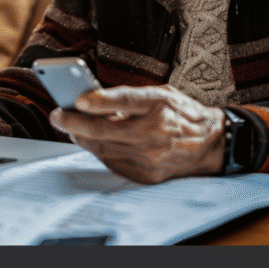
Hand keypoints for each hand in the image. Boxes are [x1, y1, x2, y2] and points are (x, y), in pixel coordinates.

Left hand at [49, 84, 225, 183]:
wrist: (210, 144)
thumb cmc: (182, 113)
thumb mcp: (160, 93)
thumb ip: (128, 96)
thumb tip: (94, 99)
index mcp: (160, 107)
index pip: (125, 101)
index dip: (100, 101)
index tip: (78, 99)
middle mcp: (155, 135)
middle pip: (105, 131)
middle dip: (75, 123)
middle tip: (58, 115)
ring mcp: (150, 158)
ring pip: (104, 148)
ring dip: (82, 137)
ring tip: (69, 127)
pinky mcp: (146, 175)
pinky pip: (113, 162)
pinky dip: (99, 150)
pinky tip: (90, 140)